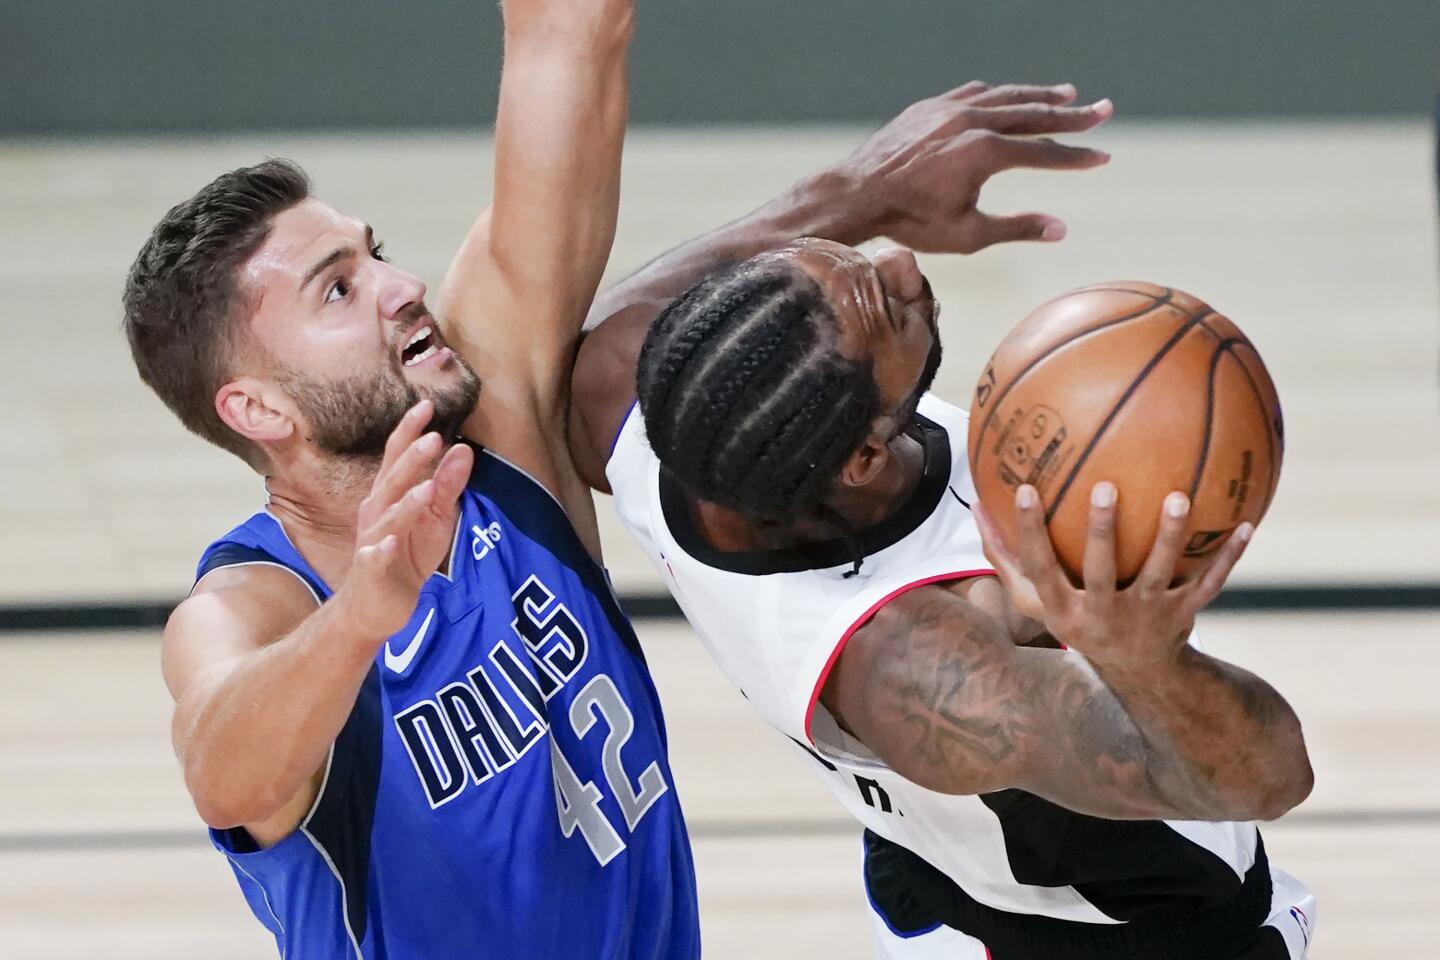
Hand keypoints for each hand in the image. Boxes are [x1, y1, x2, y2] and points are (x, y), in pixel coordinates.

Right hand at [336, 400, 474, 638]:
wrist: (375, 607)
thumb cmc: (405, 556)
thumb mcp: (434, 519)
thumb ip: (447, 486)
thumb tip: (464, 450)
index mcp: (390, 496)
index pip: (397, 457)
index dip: (409, 432)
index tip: (425, 404)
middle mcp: (377, 513)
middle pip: (393, 481)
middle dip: (411, 459)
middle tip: (434, 436)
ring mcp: (372, 541)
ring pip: (388, 518)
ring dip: (406, 503)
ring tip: (426, 487)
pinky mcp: (372, 572)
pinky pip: (375, 559)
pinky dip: (380, 550)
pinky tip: (389, 543)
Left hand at [837, 81, 1111, 253]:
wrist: (857, 194)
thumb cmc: (910, 221)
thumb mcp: (968, 235)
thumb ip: (1017, 227)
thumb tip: (1061, 229)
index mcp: (986, 152)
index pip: (1044, 152)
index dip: (1076, 157)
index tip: (1103, 156)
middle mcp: (972, 121)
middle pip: (1034, 114)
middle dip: (1072, 115)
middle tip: (1104, 110)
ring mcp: (950, 108)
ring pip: (1005, 96)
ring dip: (1039, 96)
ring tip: (1067, 94)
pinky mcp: (930, 106)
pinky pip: (974, 92)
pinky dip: (998, 93)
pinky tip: (1010, 95)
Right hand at [973, 482, 1252, 665]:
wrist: (1137, 674)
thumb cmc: (1077, 621)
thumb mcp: (1035, 601)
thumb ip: (1005, 558)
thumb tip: (976, 506)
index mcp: (1064, 609)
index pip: (1040, 567)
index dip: (1029, 531)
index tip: (1023, 489)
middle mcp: (1103, 615)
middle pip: (1101, 571)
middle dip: (1101, 532)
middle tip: (1104, 487)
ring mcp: (1146, 616)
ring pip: (1159, 573)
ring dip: (1170, 538)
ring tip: (1177, 496)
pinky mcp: (1182, 615)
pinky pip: (1208, 584)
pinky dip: (1227, 557)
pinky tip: (1244, 523)